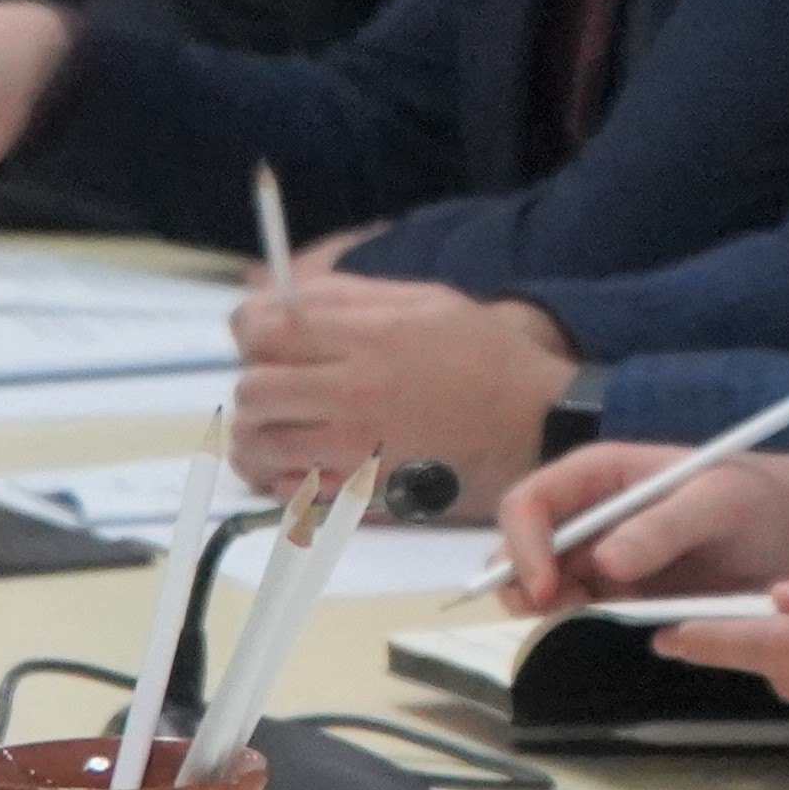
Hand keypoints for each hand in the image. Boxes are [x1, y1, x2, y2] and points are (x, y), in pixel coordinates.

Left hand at [229, 278, 567, 512]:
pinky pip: (288, 492)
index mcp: (369, 336)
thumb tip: (287, 295)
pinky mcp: (364, 494)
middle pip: (253, 390)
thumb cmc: (488, 358)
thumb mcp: (427, 300)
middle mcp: (354, 392)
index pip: (264, 331)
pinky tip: (304, 465)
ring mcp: (356, 449)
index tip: (261, 336)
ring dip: (259, 436)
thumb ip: (352, 296)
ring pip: (260, 445)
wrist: (538, 426)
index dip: (250, 330)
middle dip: (256, 385)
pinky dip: (282, 479)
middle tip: (279, 387)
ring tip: (282, 429)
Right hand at [492, 441, 788, 607]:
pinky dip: (584, 624)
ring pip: (547, 588)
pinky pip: (586, 613)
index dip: (524, 543)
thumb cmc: (764, 500)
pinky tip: (617, 625)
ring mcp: (607, 559)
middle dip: (524, 583)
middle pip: (526, 549)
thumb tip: (606, 561)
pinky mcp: (627, 597)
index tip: (544, 588)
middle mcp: (595, 516)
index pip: (532, 501)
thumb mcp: (723, 501)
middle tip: (556, 612)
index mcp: (605, 475)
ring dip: (550, 608)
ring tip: (593, 617)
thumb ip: (667, 525)